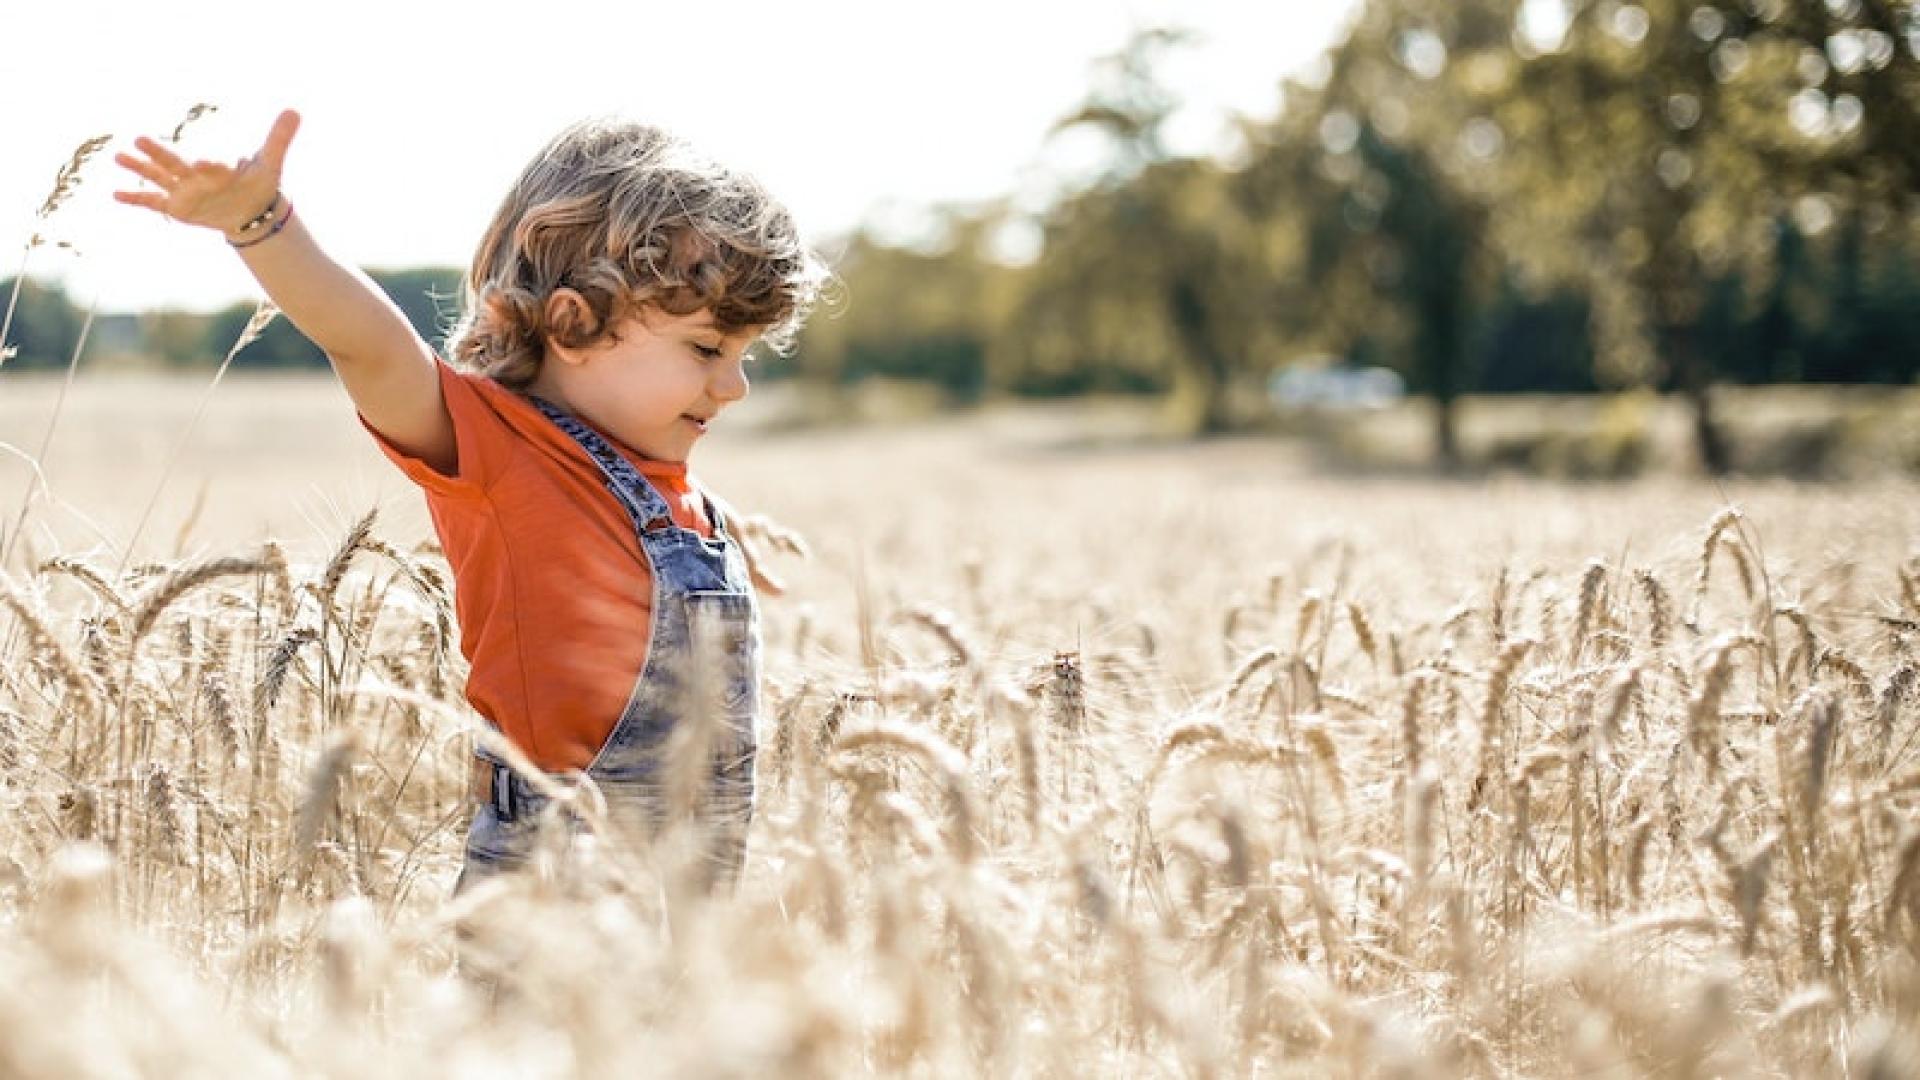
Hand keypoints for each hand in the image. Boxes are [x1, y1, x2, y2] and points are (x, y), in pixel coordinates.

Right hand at [113, 110, 299, 238]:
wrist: (250, 208)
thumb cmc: (258, 183)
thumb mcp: (271, 163)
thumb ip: (279, 138)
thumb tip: (295, 110)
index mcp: (216, 166)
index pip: (213, 166)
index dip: (211, 166)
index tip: (205, 164)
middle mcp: (194, 175)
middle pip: (173, 162)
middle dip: (158, 153)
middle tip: (139, 138)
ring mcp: (183, 190)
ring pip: (157, 177)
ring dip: (139, 168)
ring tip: (118, 156)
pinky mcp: (177, 207)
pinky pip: (153, 202)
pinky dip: (136, 198)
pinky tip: (116, 194)